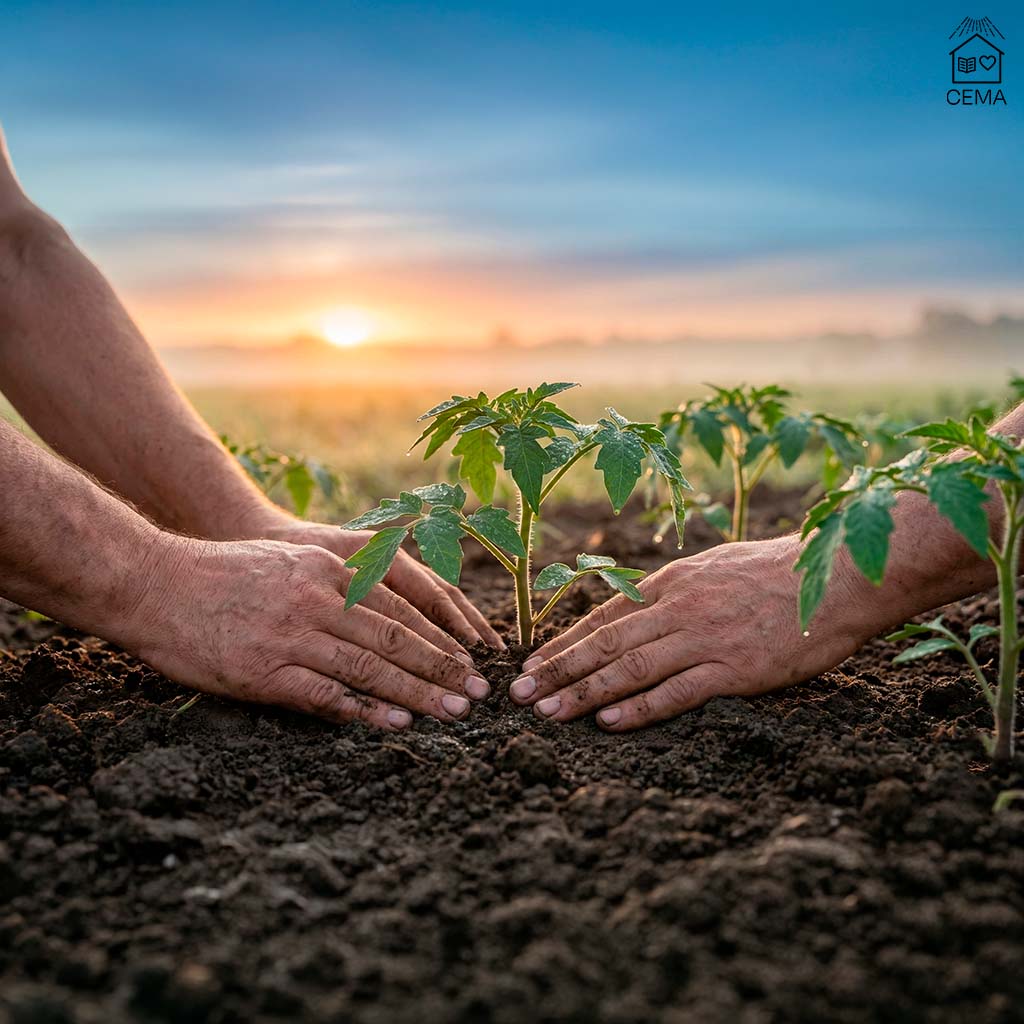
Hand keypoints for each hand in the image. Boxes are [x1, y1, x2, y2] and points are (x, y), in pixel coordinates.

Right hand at [124, 535, 490, 729]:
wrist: (153, 582)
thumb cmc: (223, 572)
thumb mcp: (291, 558)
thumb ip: (338, 578)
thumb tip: (382, 603)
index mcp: (328, 569)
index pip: (402, 605)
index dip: (441, 634)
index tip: (471, 657)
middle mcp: (317, 598)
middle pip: (396, 637)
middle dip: (443, 667)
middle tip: (478, 693)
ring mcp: (291, 635)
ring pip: (370, 666)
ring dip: (417, 693)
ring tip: (453, 712)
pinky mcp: (264, 671)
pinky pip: (326, 694)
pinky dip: (364, 711)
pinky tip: (395, 724)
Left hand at [509, 536, 873, 730]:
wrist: (837, 575)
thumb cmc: (781, 571)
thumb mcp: (717, 565)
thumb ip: (679, 588)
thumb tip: (644, 604)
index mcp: (674, 582)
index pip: (605, 614)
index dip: (565, 641)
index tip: (534, 662)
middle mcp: (680, 608)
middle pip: (606, 642)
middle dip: (559, 669)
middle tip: (521, 693)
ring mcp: (706, 638)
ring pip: (631, 668)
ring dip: (585, 692)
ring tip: (549, 712)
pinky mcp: (736, 669)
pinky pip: (678, 692)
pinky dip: (640, 708)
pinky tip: (610, 723)